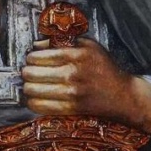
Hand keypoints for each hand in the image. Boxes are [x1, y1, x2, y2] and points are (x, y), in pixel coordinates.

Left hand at [22, 38, 150, 146]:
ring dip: (28, 88)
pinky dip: (33, 102)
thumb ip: (63, 41)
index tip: (32, 61)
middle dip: (26, 73)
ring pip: (32, 91)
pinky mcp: (71, 109)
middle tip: (29, 73)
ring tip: (32, 86)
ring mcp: (72, 93)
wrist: (123, 95)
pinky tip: (35, 98)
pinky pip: (41, 107)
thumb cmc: (104, 68)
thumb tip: (36, 44)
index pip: (37, 56)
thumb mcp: (88, 46)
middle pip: (31, 73)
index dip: (30, 59)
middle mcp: (73, 73)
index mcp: (75, 54)